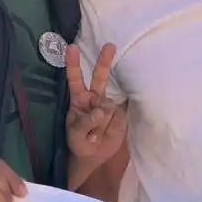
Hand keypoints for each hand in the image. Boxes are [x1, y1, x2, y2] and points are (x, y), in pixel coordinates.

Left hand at [65, 44, 126, 168]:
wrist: (94, 156)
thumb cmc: (79, 142)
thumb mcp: (76, 135)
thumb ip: (86, 123)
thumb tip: (101, 110)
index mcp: (79, 100)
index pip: (75, 79)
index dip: (73, 64)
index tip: (72, 48)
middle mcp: (95, 98)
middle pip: (99, 77)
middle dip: (104, 61)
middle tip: (110, 45)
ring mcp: (109, 105)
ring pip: (114, 92)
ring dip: (116, 92)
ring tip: (99, 126)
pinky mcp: (122, 113)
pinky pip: (126, 105)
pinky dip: (129, 101)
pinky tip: (129, 102)